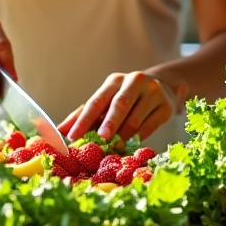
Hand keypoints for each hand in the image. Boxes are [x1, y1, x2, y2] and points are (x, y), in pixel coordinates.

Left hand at [61, 71, 186, 141]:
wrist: (163, 86)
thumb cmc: (126, 97)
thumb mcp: (106, 101)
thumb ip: (83, 115)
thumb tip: (59, 131)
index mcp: (114, 81)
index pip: (97, 101)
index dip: (84, 120)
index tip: (73, 136)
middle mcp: (134, 81)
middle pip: (120, 104)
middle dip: (110, 123)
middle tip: (101, 139)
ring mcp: (153, 92)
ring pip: (136, 119)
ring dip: (123, 135)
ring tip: (115, 145)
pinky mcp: (166, 106)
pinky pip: (150, 127)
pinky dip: (139, 137)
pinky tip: (132, 142)